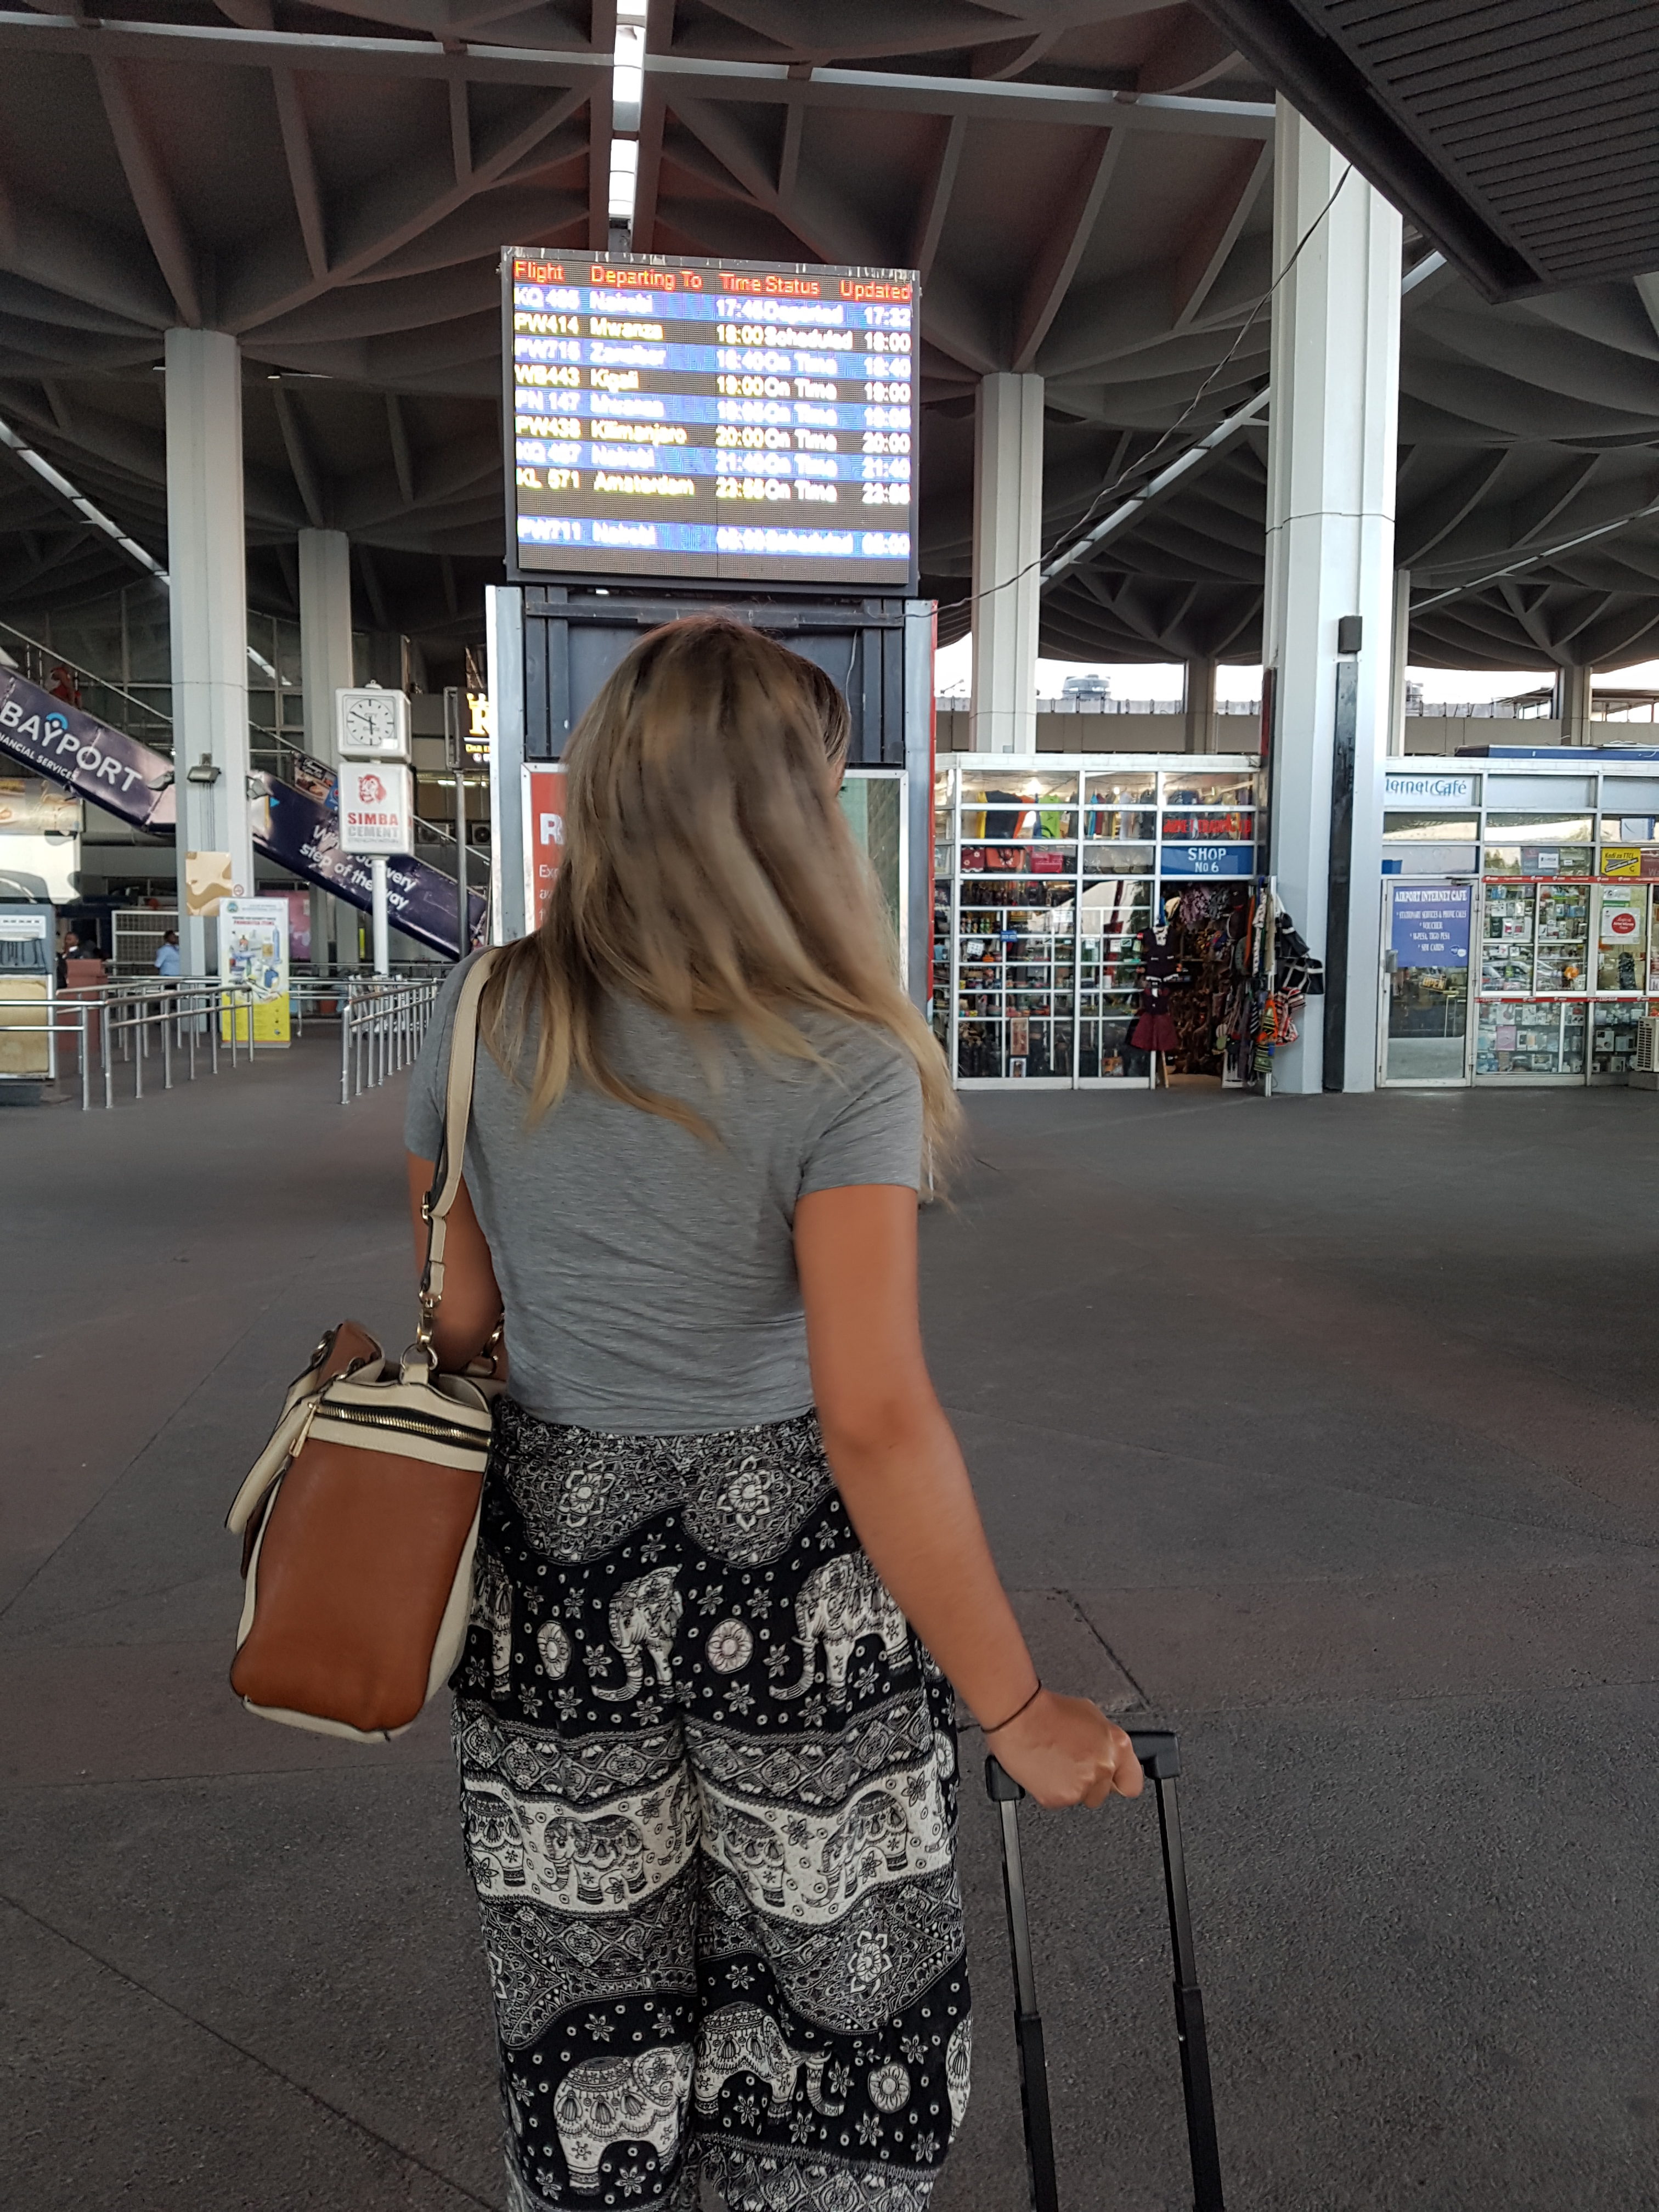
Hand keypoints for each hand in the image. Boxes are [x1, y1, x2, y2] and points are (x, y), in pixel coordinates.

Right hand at [986, 1689, 1143, 1808]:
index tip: (1113, 1781)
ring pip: (1081, 1798)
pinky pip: (1060, 1801)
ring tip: (1056, 1763)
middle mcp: (1102, 1767)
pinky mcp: (1059, 1798)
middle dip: (1091, 1782)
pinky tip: (1045, 1770)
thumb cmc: (1049, 1711)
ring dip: (1071, 1786)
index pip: (1133, 1782)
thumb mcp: (1090, 1716)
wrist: (1019, 1716)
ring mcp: (1081, 1785)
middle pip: (1104, 1792)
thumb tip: (1108, 1754)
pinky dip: (1052, 1790)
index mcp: (1116, 1746)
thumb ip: (1106, 1741)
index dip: (1120, 1781)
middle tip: (1073, 1764)